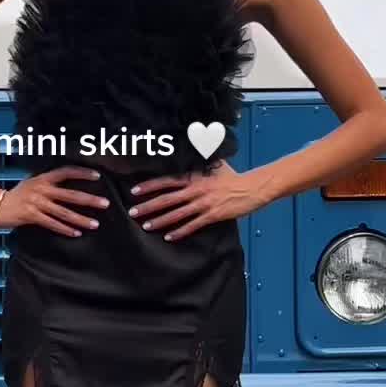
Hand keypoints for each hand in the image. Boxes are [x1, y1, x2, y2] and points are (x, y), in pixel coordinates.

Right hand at [0, 169, 108, 237]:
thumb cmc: (15, 196)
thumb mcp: (31, 184)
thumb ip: (47, 185)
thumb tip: (64, 186)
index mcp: (43, 179)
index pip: (66, 172)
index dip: (82, 174)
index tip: (98, 176)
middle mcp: (42, 189)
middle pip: (71, 195)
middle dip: (89, 200)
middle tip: (105, 204)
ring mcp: (36, 203)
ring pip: (64, 212)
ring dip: (81, 219)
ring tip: (95, 224)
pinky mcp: (31, 216)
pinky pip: (52, 224)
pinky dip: (65, 229)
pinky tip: (76, 233)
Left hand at [127, 161, 275, 240]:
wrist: (252, 187)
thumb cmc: (233, 176)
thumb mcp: (214, 164)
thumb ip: (199, 160)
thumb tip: (191, 148)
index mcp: (194, 177)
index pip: (167, 181)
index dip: (150, 186)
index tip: (135, 191)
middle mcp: (196, 190)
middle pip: (167, 199)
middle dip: (148, 206)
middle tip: (133, 212)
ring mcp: (204, 203)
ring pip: (177, 214)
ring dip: (160, 220)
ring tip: (146, 226)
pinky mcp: (213, 215)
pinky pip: (193, 225)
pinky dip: (180, 232)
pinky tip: (169, 237)